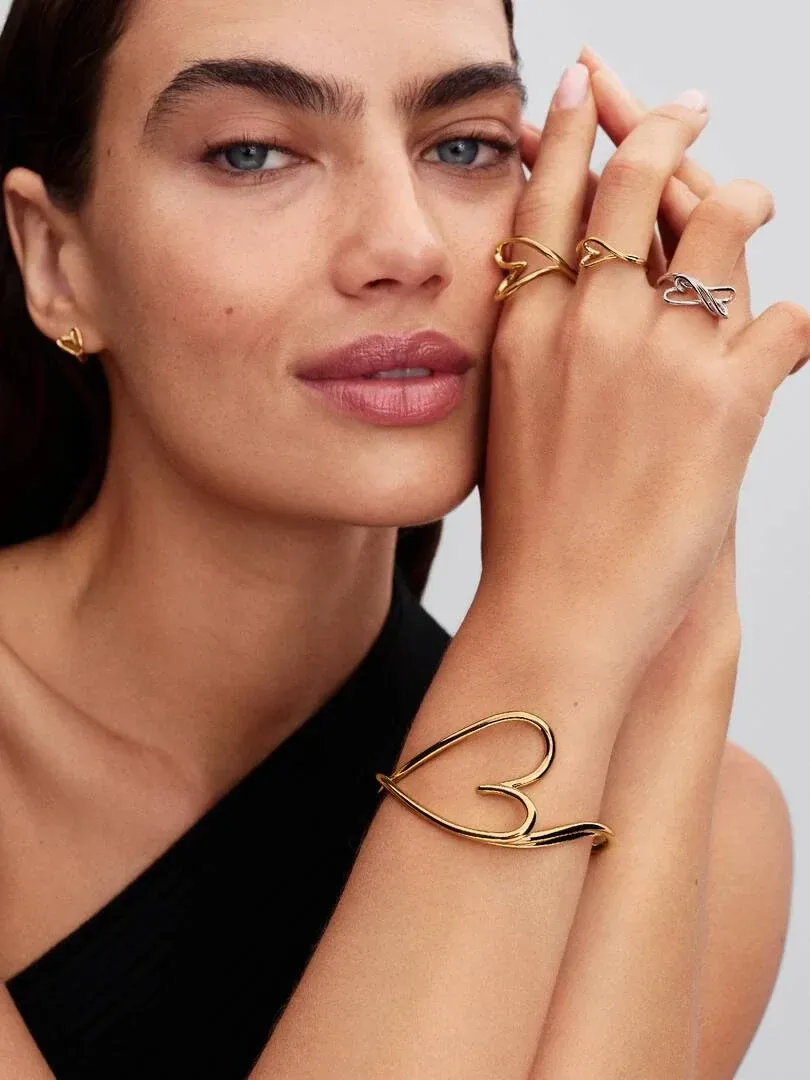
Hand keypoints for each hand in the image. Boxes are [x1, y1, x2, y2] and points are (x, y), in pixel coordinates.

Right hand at [476, 63, 808, 693]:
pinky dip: (790, 329)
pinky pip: (786, 322)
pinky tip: (782, 346)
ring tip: (757, 202)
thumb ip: (546, 349)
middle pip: (635, 186)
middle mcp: (587, 325)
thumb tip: (576, 301)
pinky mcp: (724, 401)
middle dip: (665, 127)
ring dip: (748, 203)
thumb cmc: (534, 528)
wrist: (559, 607)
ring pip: (724, 228)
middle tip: (689, 105)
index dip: (569, 137)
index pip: (549, 202)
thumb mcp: (515, 420)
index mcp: (527, 331)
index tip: (579, 90)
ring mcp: (657, 357)